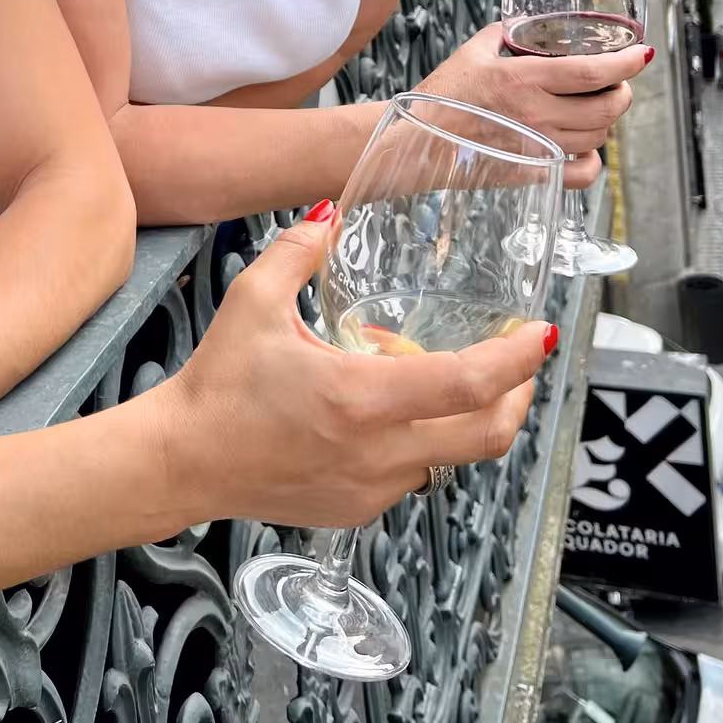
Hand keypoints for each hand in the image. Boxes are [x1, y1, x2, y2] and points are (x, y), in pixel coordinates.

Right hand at [159, 216, 550, 532]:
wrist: (182, 460)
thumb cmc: (216, 383)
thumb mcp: (253, 301)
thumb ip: (298, 250)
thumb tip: (329, 212)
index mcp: (359, 398)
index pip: (468, 384)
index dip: (516, 359)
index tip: (541, 334)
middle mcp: (377, 452)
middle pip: (486, 436)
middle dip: (517, 396)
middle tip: (519, 361)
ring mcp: (371, 488)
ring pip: (450, 457)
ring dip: (461, 418)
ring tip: (428, 376)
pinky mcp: (357, 509)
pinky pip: (412, 475)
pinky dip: (418, 442)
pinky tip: (383, 412)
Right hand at [423, 22, 648, 186]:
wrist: (416, 142)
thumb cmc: (440, 98)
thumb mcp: (471, 53)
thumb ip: (504, 34)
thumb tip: (526, 27)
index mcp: (524, 80)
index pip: (592, 72)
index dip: (625, 64)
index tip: (640, 54)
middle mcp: (538, 115)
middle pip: (607, 108)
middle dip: (622, 92)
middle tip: (616, 81)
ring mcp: (539, 148)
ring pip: (599, 137)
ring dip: (606, 120)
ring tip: (593, 107)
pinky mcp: (534, 173)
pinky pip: (584, 174)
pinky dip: (593, 161)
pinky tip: (582, 147)